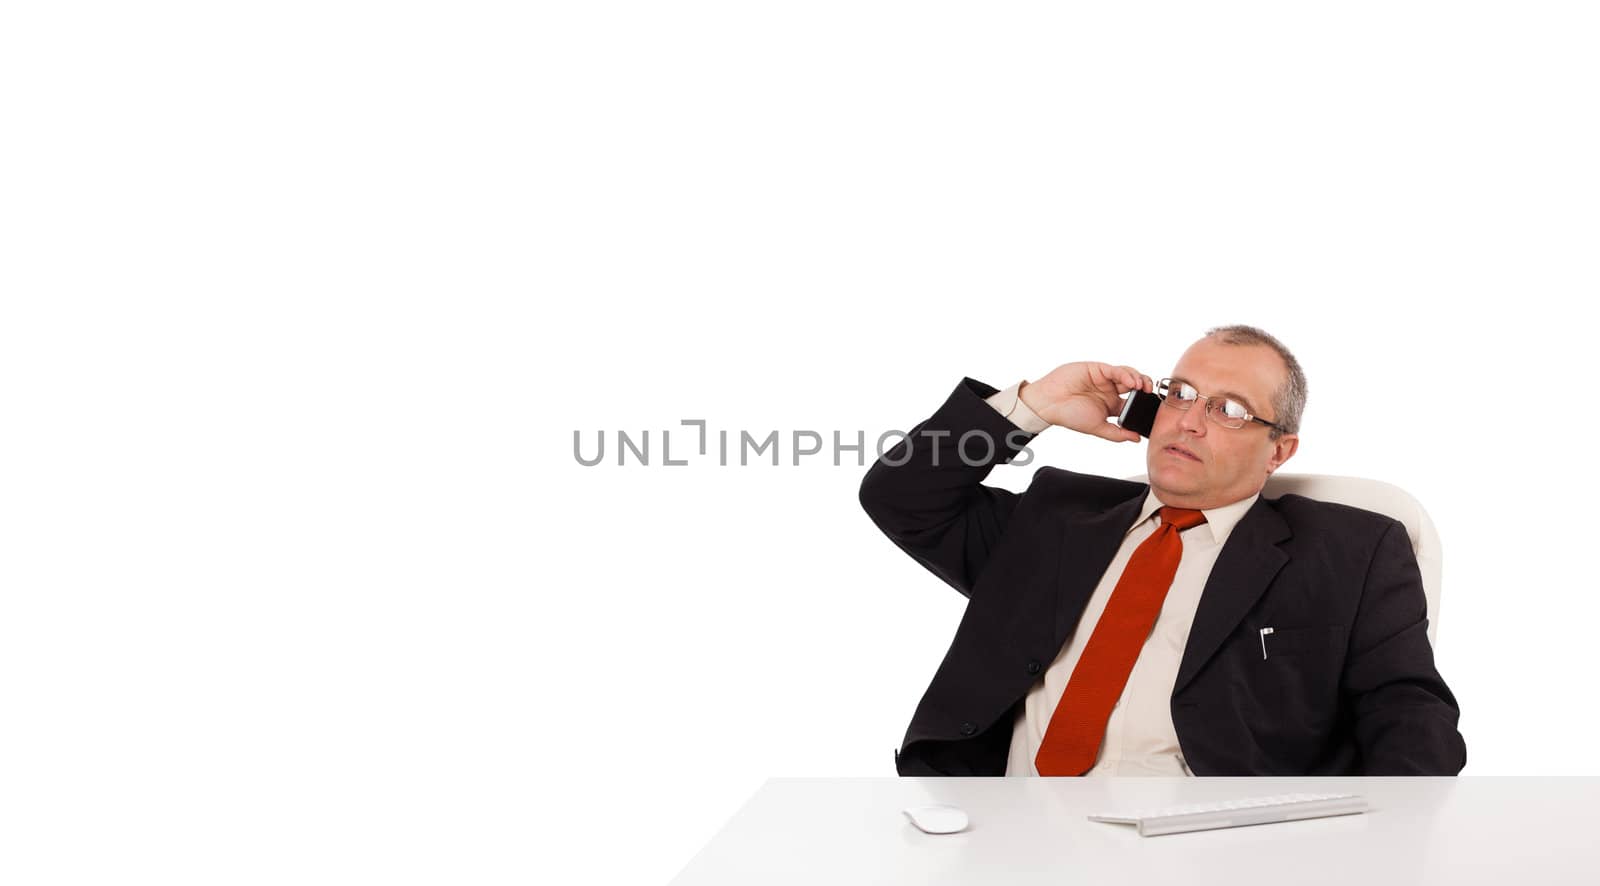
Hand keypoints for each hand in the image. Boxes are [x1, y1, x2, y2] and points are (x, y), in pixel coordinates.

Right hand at [1017, 362, 1153, 442]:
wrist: (1049, 404)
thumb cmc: (1069, 416)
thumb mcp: (1097, 427)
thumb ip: (1117, 433)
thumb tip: (1136, 439)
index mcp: (1111, 406)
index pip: (1134, 403)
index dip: (1144, 404)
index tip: (1152, 409)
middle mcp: (1109, 391)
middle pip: (1135, 386)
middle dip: (1146, 388)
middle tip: (1150, 394)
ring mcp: (1104, 379)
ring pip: (1128, 375)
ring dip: (1139, 379)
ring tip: (1142, 387)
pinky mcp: (1098, 369)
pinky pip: (1116, 370)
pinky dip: (1126, 374)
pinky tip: (1130, 382)